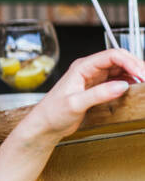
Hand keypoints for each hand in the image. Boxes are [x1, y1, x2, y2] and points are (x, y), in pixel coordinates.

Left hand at [19, 48, 144, 143]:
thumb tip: (121, 86)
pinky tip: (135, 88)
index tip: (142, 73)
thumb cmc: (52, 113)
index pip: (111, 56)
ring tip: (144, 83)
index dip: (130, 62)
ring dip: (134, 73)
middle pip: (119, 59)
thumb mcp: (75, 104)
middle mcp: (89, 69)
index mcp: (82, 67)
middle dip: (136, 66)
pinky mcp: (97, 88)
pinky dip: (129, 82)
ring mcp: (94, 78)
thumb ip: (98, 94)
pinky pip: (118, 80)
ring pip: (120, 69)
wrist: (45, 125)